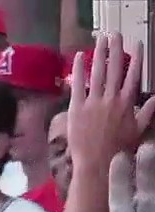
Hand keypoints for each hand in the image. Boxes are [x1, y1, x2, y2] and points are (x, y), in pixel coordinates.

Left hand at [68, 33, 154, 171]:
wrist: (97, 164)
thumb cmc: (117, 150)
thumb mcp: (137, 131)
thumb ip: (146, 113)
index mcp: (126, 103)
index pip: (133, 75)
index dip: (136, 58)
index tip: (137, 45)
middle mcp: (111, 99)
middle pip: (114, 68)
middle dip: (116, 49)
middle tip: (114, 35)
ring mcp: (93, 102)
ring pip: (97, 72)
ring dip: (99, 53)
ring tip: (100, 40)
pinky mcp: (77, 109)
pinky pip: (78, 85)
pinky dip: (78, 70)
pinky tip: (78, 57)